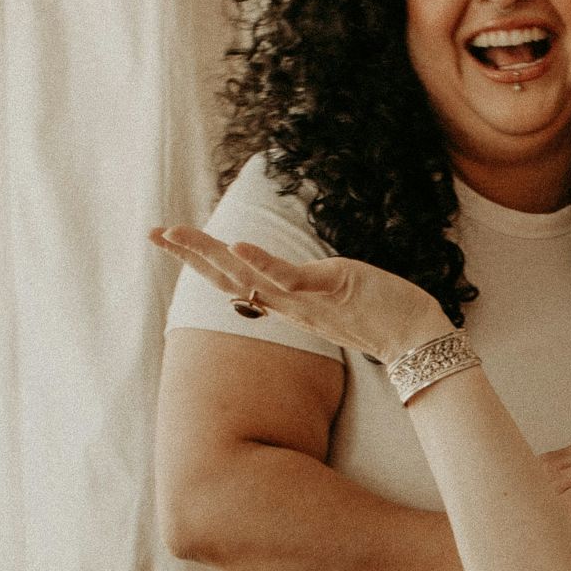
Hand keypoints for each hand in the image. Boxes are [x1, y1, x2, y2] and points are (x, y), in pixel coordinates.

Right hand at [150, 225, 451, 362]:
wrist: (417, 338)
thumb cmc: (382, 315)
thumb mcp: (336, 300)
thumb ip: (310, 289)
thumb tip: (291, 279)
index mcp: (288, 304)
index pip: (235, 282)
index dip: (201, 263)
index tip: (170, 242)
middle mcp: (289, 305)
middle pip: (228, 280)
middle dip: (189, 255)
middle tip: (153, 232)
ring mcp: (307, 299)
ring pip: (248, 277)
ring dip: (209, 255)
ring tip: (177, 233)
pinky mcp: (331, 289)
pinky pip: (289, 278)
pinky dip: (262, 263)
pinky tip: (237, 245)